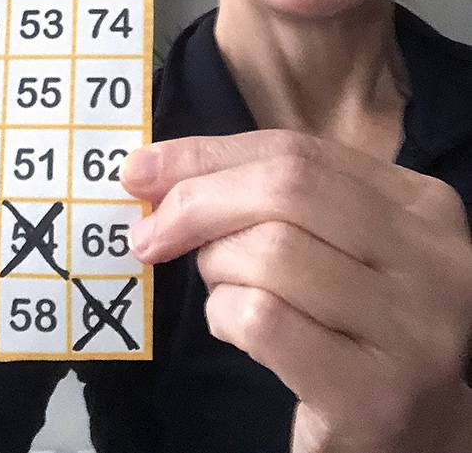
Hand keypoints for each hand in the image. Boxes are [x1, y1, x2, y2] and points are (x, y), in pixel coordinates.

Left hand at [121, 129, 471, 452]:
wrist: (411, 432)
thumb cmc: (349, 318)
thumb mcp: (322, 239)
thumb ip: (254, 190)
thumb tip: (147, 168)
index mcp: (418, 203)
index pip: (296, 150)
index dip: (207, 155)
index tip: (141, 171)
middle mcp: (432, 257)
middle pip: (286, 189)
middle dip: (197, 203)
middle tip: (152, 235)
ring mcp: (411, 327)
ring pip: (272, 252)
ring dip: (217, 267)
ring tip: (224, 288)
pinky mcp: (374, 393)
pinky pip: (264, 321)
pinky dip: (225, 315)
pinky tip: (235, 327)